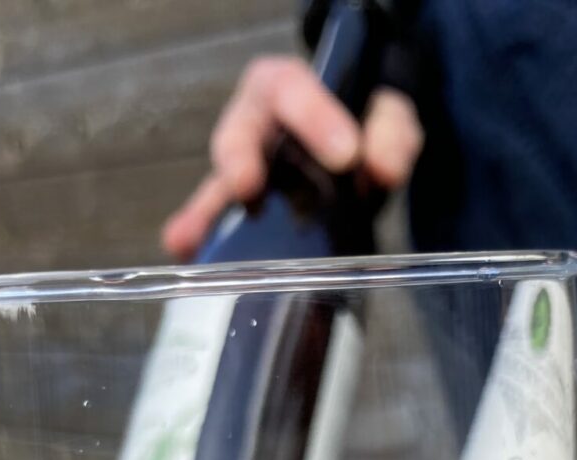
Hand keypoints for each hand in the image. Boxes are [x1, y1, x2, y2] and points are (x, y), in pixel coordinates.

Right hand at [162, 56, 423, 260]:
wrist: (358, 149)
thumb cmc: (362, 122)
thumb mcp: (387, 115)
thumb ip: (390, 133)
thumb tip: (383, 171)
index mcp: (286, 88)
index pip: (291, 90)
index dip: (314, 119)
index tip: (346, 155)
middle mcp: (253, 126)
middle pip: (237, 135)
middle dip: (239, 159)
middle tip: (246, 185)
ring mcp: (242, 172)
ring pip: (219, 186)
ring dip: (206, 211)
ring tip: (190, 236)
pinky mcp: (240, 211)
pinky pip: (216, 223)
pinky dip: (200, 238)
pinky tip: (186, 253)